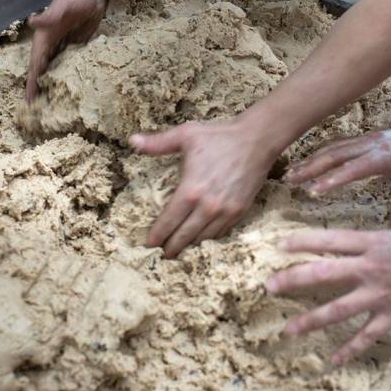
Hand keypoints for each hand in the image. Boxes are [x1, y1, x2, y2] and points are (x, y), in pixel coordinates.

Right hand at [26, 0, 105, 100]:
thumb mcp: (62, 7)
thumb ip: (49, 16)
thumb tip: (32, 21)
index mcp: (44, 40)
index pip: (35, 66)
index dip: (32, 84)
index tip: (29, 103)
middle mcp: (52, 46)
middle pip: (43, 72)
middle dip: (41, 91)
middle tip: (41, 113)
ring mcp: (64, 47)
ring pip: (56, 71)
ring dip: (54, 87)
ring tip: (55, 107)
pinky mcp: (77, 47)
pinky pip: (71, 66)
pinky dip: (70, 78)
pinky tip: (73, 91)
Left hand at [129, 120, 278, 257]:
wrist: (257, 140)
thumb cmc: (220, 136)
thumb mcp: (186, 135)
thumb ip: (158, 143)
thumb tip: (132, 141)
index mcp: (190, 190)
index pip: (168, 222)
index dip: (156, 236)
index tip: (148, 245)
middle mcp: (207, 207)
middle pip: (184, 236)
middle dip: (170, 248)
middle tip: (161, 255)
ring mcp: (225, 211)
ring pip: (202, 238)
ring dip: (189, 246)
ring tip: (179, 250)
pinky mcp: (239, 211)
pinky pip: (220, 232)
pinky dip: (208, 239)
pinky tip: (201, 240)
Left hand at [266, 226, 390, 364]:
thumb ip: (387, 235)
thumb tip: (381, 234)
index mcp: (373, 242)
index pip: (329, 240)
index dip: (302, 242)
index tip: (278, 244)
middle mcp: (371, 267)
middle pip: (323, 273)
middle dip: (293, 279)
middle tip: (268, 286)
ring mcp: (380, 293)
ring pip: (338, 309)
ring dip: (311, 320)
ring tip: (289, 330)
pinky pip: (366, 336)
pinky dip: (349, 350)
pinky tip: (333, 361)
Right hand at [285, 120, 390, 226]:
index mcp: (386, 155)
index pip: (354, 167)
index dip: (333, 179)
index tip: (313, 191)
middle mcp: (372, 144)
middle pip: (335, 154)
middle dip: (310, 167)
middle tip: (289, 181)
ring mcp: (366, 139)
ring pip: (332, 148)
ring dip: (310, 160)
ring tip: (290, 173)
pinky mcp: (365, 139)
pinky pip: (337, 146)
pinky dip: (319, 154)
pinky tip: (307, 164)